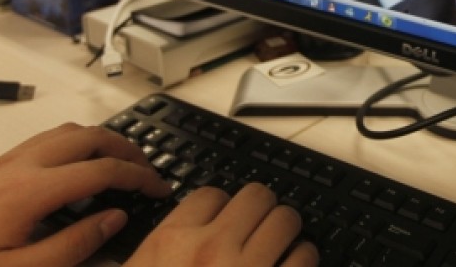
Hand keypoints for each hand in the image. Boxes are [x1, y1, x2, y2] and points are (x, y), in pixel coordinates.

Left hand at [0, 123, 170, 266]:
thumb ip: (72, 246)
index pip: (102, 170)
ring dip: (101, 139)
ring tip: (120, 162)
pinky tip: (77, 167)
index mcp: (30, 192)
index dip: (139, 176)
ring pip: (66, 131)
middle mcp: (19, 166)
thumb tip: (114, 219)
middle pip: (88, 136)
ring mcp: (2, 162)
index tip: (159, 188)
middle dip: (127, 147)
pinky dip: (75, 143)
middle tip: (148, 169)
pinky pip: (44, 139)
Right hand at [126, 183, 318, 265]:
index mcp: (170, 245)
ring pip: (285, 219)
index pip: (210, 195)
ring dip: (286, 232)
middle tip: (258, 226)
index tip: (224, 220)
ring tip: (280, 244)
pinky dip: (302, 258)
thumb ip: (150, 253)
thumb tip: (162, 231)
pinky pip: (305, 256)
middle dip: (260, 210)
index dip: (220, 208)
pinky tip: (291, 266)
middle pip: (255, 196)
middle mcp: (210, 250)